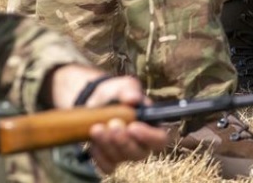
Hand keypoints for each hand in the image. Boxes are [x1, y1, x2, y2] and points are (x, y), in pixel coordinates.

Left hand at [45, 66, 167, 173]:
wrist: (96, 102)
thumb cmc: (117, 93)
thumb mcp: (124, 86)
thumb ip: (130, 90)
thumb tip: (133, 99)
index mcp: (153, 125)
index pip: (160, 139)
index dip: (149, 136)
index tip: (133, 126)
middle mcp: (141, 143)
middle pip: (139, 153)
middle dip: (123, 140)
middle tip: (112, 123)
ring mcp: (125, 154)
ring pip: (120, 159)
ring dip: (107, 144)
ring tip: (96, 127)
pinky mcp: (109, 160)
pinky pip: (106, 166)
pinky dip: (98, 155)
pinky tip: (93, 141)